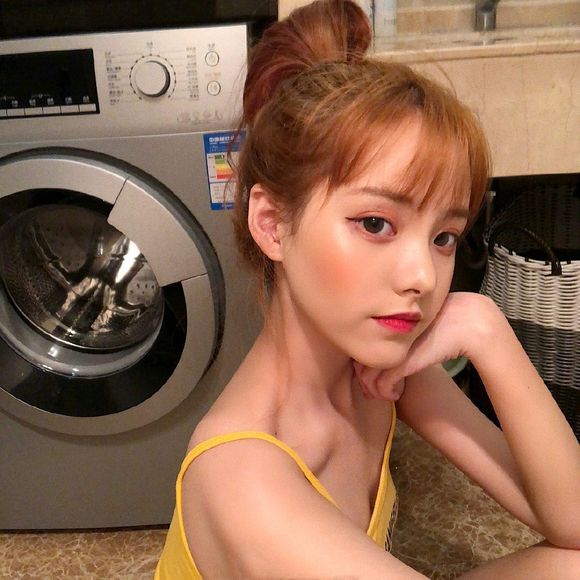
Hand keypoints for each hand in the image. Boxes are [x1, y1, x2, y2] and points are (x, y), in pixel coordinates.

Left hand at [353, 292, 500, 399]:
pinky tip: (395, 394)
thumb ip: (405, 336)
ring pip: (367, 374)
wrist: (470, 321)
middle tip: (370, 390)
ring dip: (373, 389)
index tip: (367, 375)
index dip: (363, 362)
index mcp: (387, 323)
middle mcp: (387, 333)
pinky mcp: (405, 360)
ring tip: (383, 395)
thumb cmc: (448, 322)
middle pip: (360, 359)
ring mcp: (395, 347)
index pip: (363, 344)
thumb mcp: (419, 327)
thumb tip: (393, 345)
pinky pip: (383, 382)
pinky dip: (385, 391)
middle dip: (364, 378)